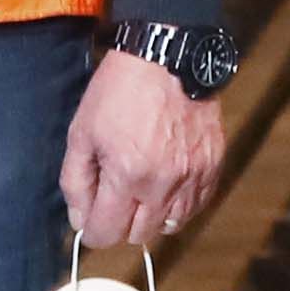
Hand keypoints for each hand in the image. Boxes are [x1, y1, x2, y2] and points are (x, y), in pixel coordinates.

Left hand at [62, 47, 230, 252]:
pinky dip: (180, 203)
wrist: (169, 55)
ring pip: (171, 225)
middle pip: (139, 235)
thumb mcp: (81, 132)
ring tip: (142, 191)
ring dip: (152, 216)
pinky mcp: (213, 164)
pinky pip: (197, 205)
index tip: (91, 217)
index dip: (93, 231)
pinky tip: (167, 185)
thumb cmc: (120, 90)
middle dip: (121, 223)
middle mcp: (163, 183)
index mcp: (127, 175)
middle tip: (115, 197)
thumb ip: (76, 182)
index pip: (107, 233)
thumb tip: (80, 220)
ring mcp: (193, 175)